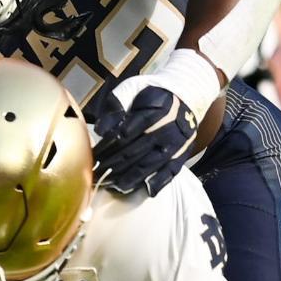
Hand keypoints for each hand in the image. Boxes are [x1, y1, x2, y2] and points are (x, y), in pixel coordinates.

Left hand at [90, 78, 197, 195]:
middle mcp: (166, 129)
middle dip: (113, 164)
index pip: (125, 134)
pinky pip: (170, 172)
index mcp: (153, 111)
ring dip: (129, 177)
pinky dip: (158, 183)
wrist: (186, 95)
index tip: (93, 156)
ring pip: (149, 165)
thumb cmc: (151, 94)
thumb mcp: (132, 89)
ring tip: (112, 185)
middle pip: (134, 152)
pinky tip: (145, 190)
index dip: (107, 147)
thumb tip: (100, 130)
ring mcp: (176, 144)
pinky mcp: (182, 154)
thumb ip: (115, 106)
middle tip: (97, 173)